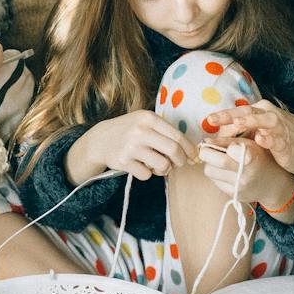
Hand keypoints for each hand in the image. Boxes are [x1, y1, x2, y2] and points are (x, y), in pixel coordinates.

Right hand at [67, 110, 197, 183]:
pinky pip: (147, 175)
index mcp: (148, 118)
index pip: (177, 136)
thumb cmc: (130, 131)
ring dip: (164, 169)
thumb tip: (192, 151)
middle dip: (180, 161)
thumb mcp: (145, 122)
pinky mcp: (123, 161)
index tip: (193, 156)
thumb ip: (166, 132)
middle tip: (178, 164)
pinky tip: (140, 166)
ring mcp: (131, 146)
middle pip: (173, 151)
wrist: (100, 139)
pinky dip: (147, 174)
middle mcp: (140, 130)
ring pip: (162, 165)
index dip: (189, 149)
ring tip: (157, 165)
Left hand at [197, 136, 293, 211]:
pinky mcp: (234, 195)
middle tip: (207, 150)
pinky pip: (215, 182)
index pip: (226, 149)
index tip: (214, 143)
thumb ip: (227, 141)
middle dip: (205, 154)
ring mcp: (239, 187)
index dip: (216, 145)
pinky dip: (216, 175)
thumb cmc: (261, 158)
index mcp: (251, 157)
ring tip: (219, 161)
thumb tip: (205, 141)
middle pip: (212, 164)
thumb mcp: (250, 144)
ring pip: (210, 172)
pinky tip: (226, 171)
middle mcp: (245, 174)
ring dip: (210, 165)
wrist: (273, 184)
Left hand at [208, 101, 293, 178]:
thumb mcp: (264, 132)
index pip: (238, 112)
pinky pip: (276, 138)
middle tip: (211, 120)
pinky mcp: (287, 142)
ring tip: (235, 124)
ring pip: (261, 121)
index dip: (222, 118)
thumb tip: (220, 137)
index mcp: (261, 111)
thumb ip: (246, 131)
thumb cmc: (287, 140)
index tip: (207, 123)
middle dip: (228, 116)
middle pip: (245, 113)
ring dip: (248, 122)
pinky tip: (261, 140)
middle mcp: (269, 115)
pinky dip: (269, 138)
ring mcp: (279, 128)